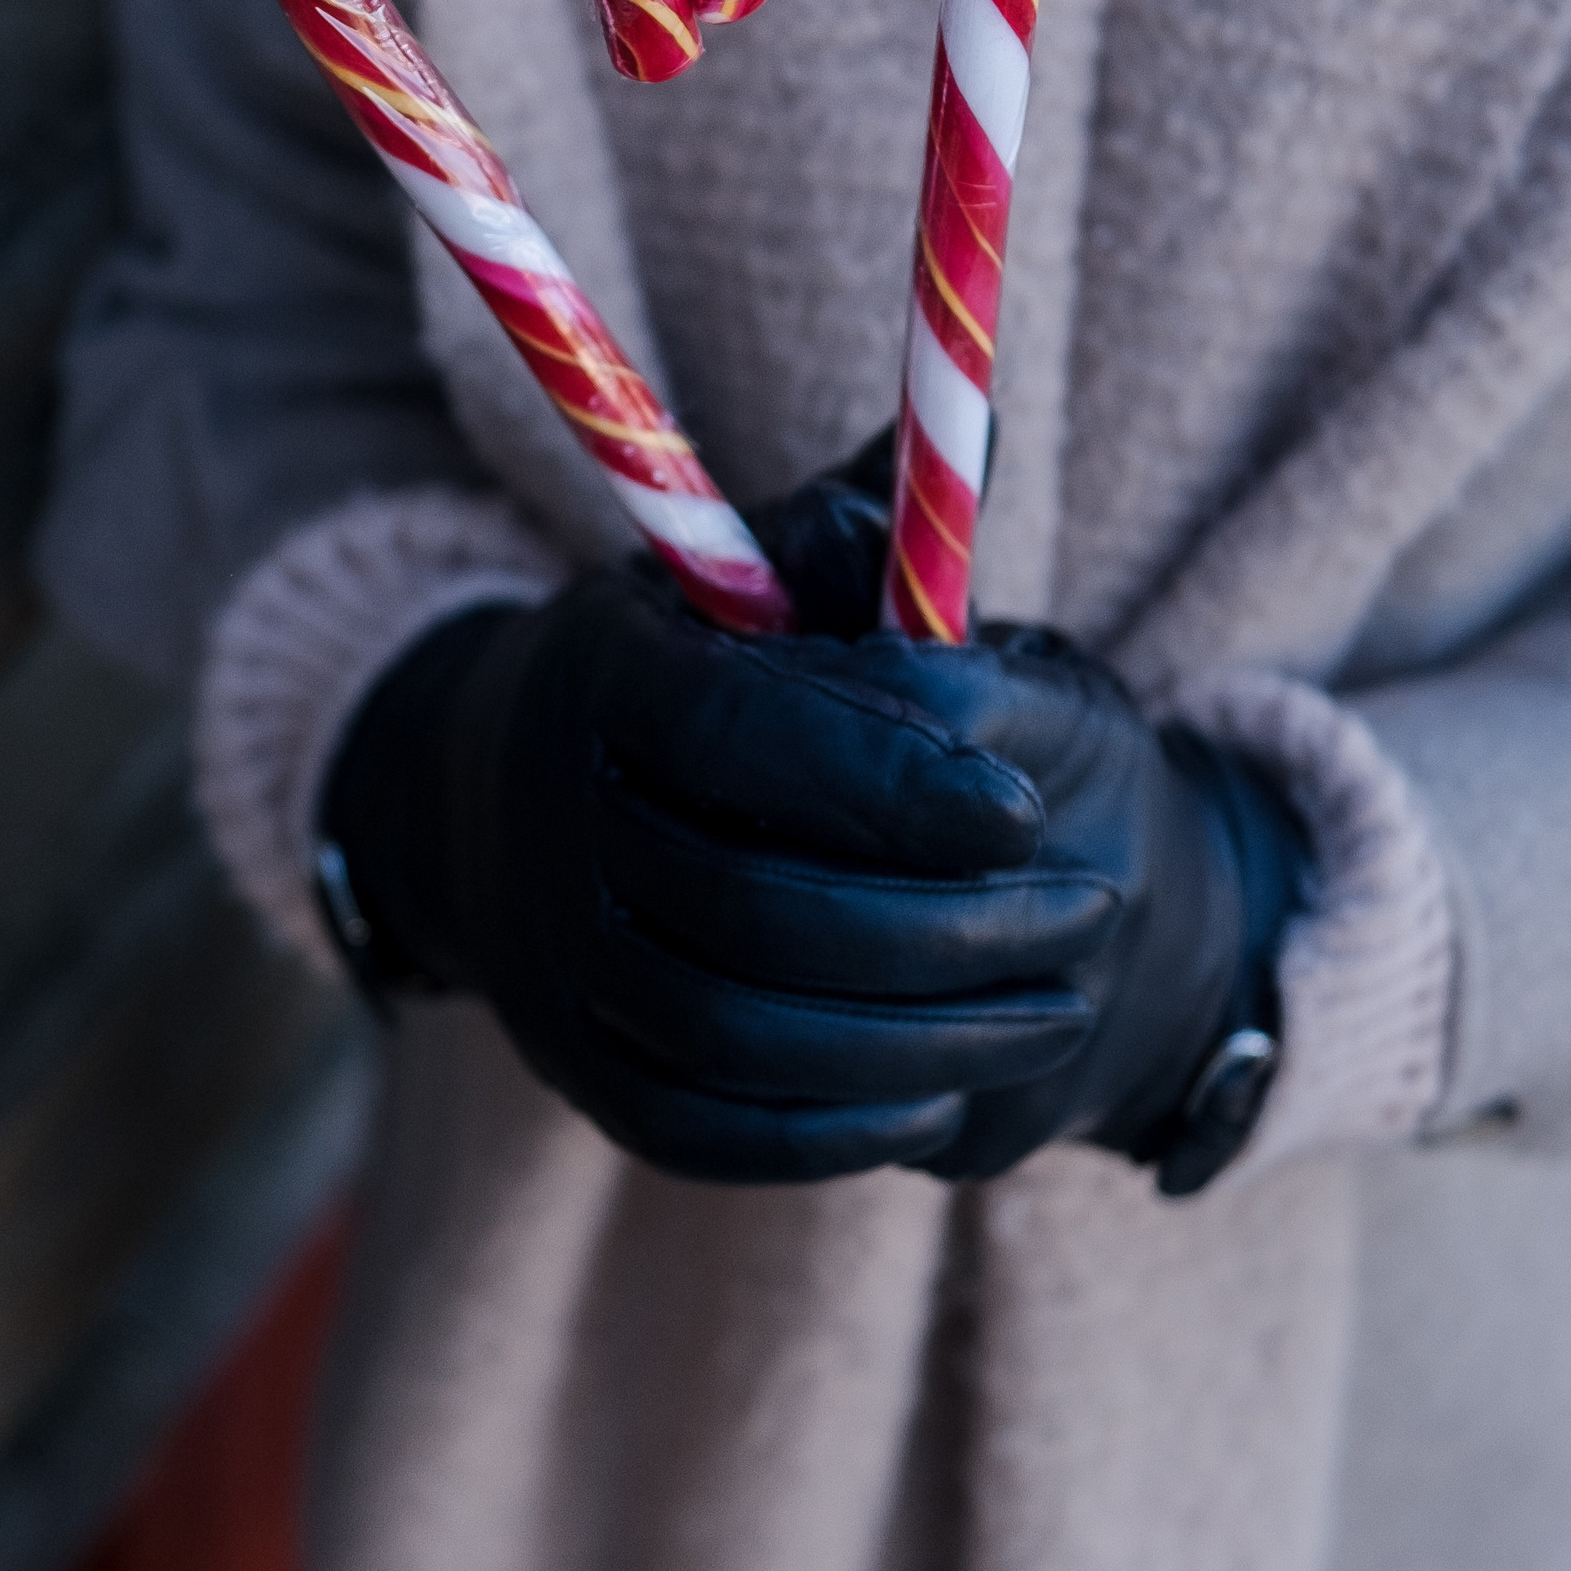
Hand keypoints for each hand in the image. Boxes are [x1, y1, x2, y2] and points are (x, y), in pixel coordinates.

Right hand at [315, 447, 1305, 1189]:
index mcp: (596, 679)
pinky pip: (708, 1125)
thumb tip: (977, 443)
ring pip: (742, 1033)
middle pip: (756, 907)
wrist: (478, 796)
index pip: (741, 738)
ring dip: (918, 1039)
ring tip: (1053, 1005)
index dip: (890, 780)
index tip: (1030, 805)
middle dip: (947, 927)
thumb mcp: (733, 574)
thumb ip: (852, 534)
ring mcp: (552, 964)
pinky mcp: (575, 1069)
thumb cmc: (672, 665)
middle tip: (1092, 913)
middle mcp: (551, 826)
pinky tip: (937, 1095)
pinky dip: (831, 1126)